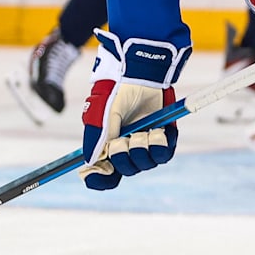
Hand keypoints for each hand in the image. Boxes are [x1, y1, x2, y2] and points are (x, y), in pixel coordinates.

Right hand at [79, 29, 189, 190]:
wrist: (143, 75)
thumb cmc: (119, 92)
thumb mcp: (104, 115)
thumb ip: (99, 138)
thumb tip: (90, 163)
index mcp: (107, 145)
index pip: (102, 174)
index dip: (100, 179)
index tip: (102, 171)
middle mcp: (126, 148)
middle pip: (124, 171)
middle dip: (123, 158)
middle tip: (123, 140)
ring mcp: (145, 144)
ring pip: (145, 165)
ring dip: (142, 151)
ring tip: (142, 132)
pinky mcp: (164, 138)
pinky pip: (164, 155)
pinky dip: (160, 146)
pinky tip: (157, 132)